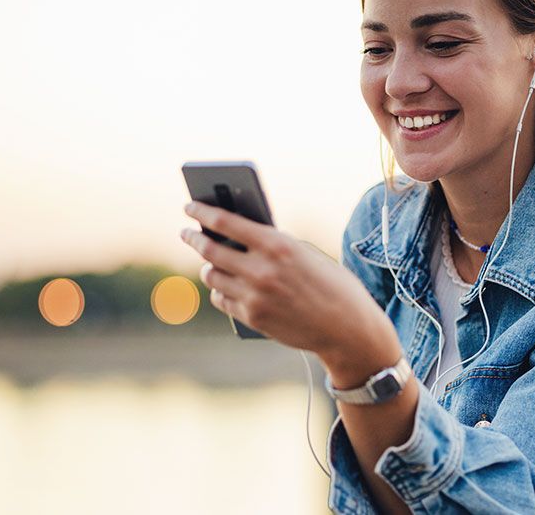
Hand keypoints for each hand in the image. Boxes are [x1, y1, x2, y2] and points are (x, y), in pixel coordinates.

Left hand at [180, 202, 398, 364]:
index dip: (202, 212)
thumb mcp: (305, 254)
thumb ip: (271, 245)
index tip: (189, 206)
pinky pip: (222, 299)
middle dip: (194, 238)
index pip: (226, 222)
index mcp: (277, 245)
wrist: (347, 328)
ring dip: (207, 266)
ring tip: (206, 261)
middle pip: (210, 250)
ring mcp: (254, 296)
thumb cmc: (331, 284)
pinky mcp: (253, 318)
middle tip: (187, 232)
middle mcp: (261, 270)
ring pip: (211, 276)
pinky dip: (220, 290)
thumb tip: (237, 237)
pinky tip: (221, 285)